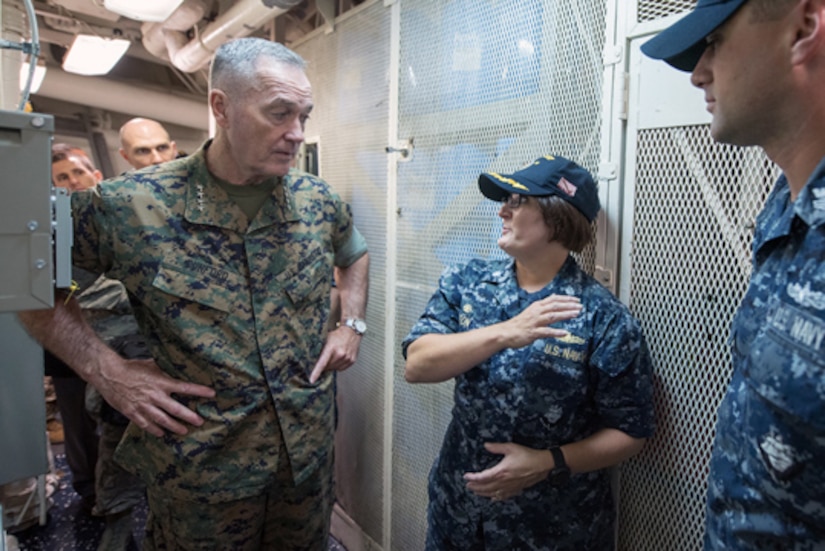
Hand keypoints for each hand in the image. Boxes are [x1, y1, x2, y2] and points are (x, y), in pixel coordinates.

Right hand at [94, 357, 214, 437]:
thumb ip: (165, 370)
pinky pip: (146, 424)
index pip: (185, 387)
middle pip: (176, 409)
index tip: (212, 394)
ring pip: (162, 420)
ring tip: (184, 431)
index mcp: (161, 382)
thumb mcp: (152, 365)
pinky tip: (162, 434)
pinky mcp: (132, 412)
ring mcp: (143, 405)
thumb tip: (178, 368)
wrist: (109, 374)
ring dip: (175, 427)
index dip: (199, 391)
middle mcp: (154, 395)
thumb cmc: (132, 367)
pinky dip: (155, 430)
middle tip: (200, 422)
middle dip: (190, 416)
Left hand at [309, 325, 361, 382]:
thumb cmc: (337, 334)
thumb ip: (322, 350)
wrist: (352, 330)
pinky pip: (342, 368)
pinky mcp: (352, 360)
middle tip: (326, 358)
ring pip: (335, 368)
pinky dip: (339, 365)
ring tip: (334, 356)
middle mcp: (340, 354)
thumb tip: (313, 360)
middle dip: (325, 365)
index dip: (316, 372)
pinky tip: (340, 357)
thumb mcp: (327, 339)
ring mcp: (347, 358)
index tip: (312, 380)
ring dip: (333, 365)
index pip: (322, 363)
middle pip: (328, 367)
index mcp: (331, 348)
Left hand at [463, 442, 550, 500]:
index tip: (466, 476)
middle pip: (486, 487)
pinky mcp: (517, 489)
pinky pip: (504, 496)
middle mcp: (504, 481)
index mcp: (501, 471)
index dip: (473, 477)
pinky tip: (493, 498)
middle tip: (467, 486)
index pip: (483, 477)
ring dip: (483, 493)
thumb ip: (496, 447)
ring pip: (493, 493)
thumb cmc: (527, 455)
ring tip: (475, 492)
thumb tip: (485, 445)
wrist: (542, 465)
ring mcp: (511, 487)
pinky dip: (496, 498)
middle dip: (475, 487)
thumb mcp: (511, 447)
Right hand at [504, 294, 581, 348]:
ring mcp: (535, 322)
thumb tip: (554, 296)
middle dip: (569, 305)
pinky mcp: (533, 332)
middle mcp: (537, 312)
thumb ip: (543, 304)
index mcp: (537, 306)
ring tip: (576, 314)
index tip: (577, 299)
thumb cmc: (520, 323)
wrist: (506, 332)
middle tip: (580, 306)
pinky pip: (546, 332)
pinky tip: (565, 333)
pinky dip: (556, 332)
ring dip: (565, 315)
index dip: (566, 299)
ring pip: (552, 316)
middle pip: (555, 306)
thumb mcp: (532, 310)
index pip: (554, 299)